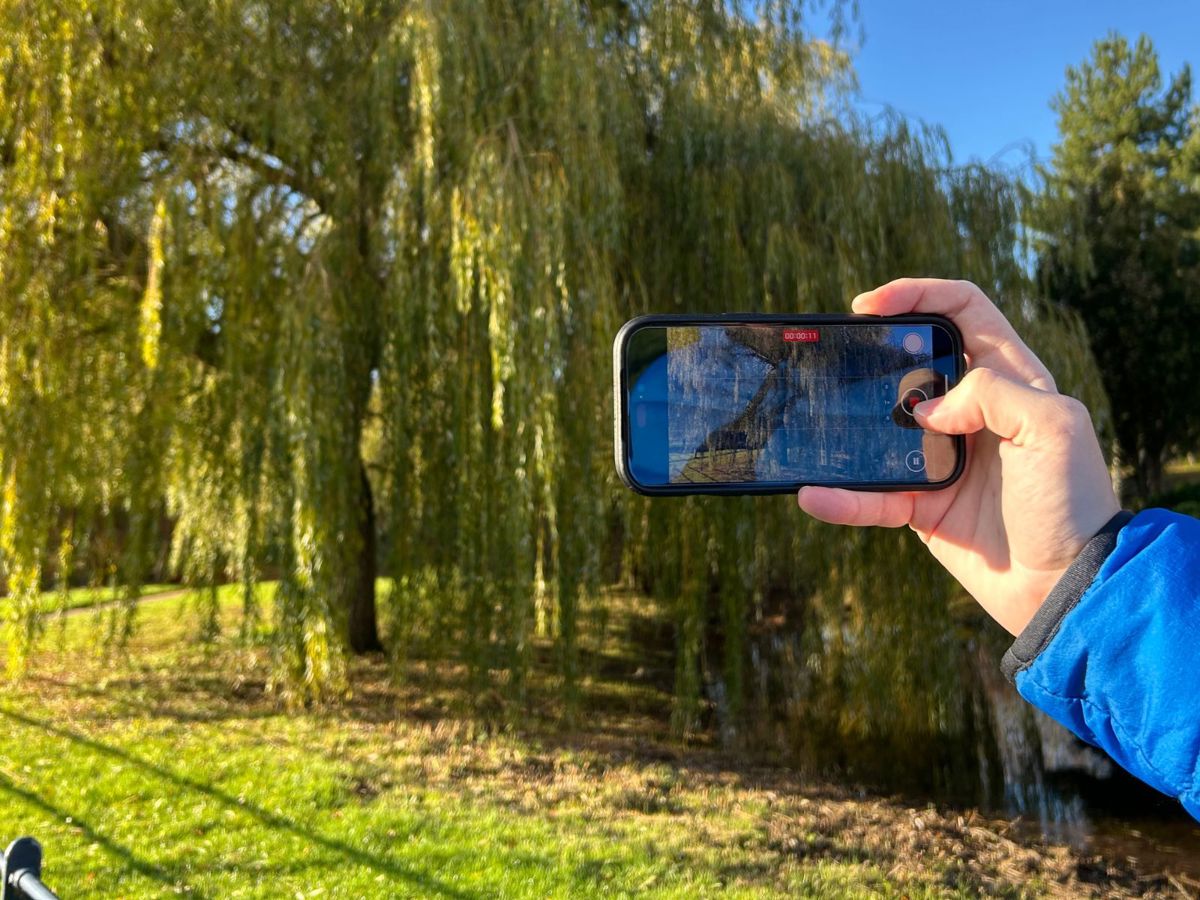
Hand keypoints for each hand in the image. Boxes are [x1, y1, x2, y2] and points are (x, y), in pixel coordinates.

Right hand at [797, 279, 1119, 634]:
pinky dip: (841, 499)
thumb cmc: (1072, 501)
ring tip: (817, 417)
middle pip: (911, 359)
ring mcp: (941, 458)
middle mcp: (972, 411)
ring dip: (847, 422)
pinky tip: (815, 494)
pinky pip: (870, 497)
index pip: (963, 310)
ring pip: (880, 426)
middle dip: (872, 348)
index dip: (918, 295)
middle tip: (838, 350)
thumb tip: (926, 409)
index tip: (870, 306)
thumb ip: (992, 392)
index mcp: (1011, 379)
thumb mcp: (1053, 425)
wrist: (1065, 584)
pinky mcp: (920, 504)